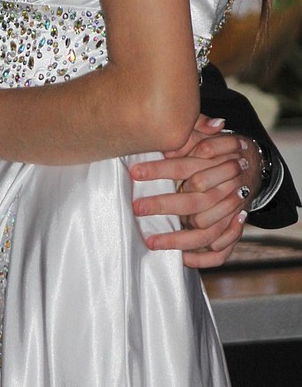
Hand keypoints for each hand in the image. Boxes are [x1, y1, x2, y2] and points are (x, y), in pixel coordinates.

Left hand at [130, 116, 255, 268]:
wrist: (252, 162)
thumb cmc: (220, 147)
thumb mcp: (206, 134)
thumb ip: (192, 131)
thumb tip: (177, 128)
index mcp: (218, 166)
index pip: (186, 169)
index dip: (159, 169)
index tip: (134, 171)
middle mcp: (227, 192)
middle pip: (193, 203)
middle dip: (162, 206)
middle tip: (136, 207)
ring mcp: (232, 215)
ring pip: (204, 233)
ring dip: (176, 239)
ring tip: (150, 241)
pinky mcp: (233, 230)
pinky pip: (221, 252)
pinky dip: (203, 258)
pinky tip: (182, 259)